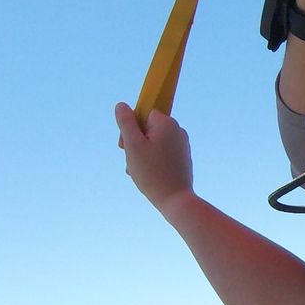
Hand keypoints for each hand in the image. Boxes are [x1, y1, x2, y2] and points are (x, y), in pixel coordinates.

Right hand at [115, 103, 195, 218]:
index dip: (130, 129)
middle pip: (147, 129)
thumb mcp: (133, 145)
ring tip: (139, 171)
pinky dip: (152, 161)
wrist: (175, 199)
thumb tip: (121, 105)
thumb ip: (126, 123)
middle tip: (131, 161)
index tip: (125, 146)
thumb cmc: (152, 172)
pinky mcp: (183, 157)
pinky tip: (149, 176)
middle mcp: (177, 130)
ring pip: (153, 143)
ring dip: (141, 154)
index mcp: (166, 122)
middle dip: (135, 144)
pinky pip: (162, 153)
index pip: (142, 114)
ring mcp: (182, 144)